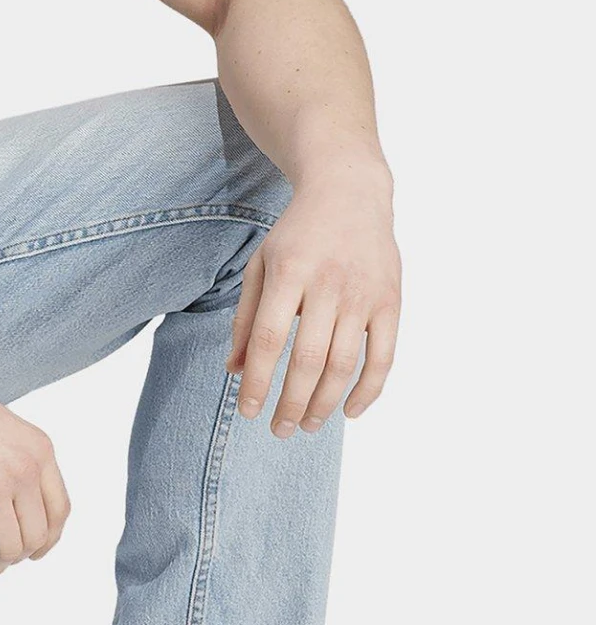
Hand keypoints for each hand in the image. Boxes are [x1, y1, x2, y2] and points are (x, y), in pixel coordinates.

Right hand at [0, 374, 70, 571]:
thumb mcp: (3, 427)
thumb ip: (21, 461)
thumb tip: (24, 507)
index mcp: (39, 448)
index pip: (60, 509)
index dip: (49, 537)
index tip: (36, 547)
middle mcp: (26, 466)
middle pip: (39, 534)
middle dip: (20, 551)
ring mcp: (1, 482)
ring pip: (14, 546)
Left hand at [226, 166, 400, 436]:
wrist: (349, 194)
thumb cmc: (297, 236)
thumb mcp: (261, 265)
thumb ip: (246, 316)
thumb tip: (234, 370)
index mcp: (288, 271)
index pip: (268, 338)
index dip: (257, 380)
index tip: (246, 411)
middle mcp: (327, 283)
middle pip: (306, 359)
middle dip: (290, 403)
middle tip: (278, 430)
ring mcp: (363, 294)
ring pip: (343, 364)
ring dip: (324, 403)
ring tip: (307, 426)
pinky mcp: (390, 301)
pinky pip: (383, 356)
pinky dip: (368, 390)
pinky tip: (349, 411)